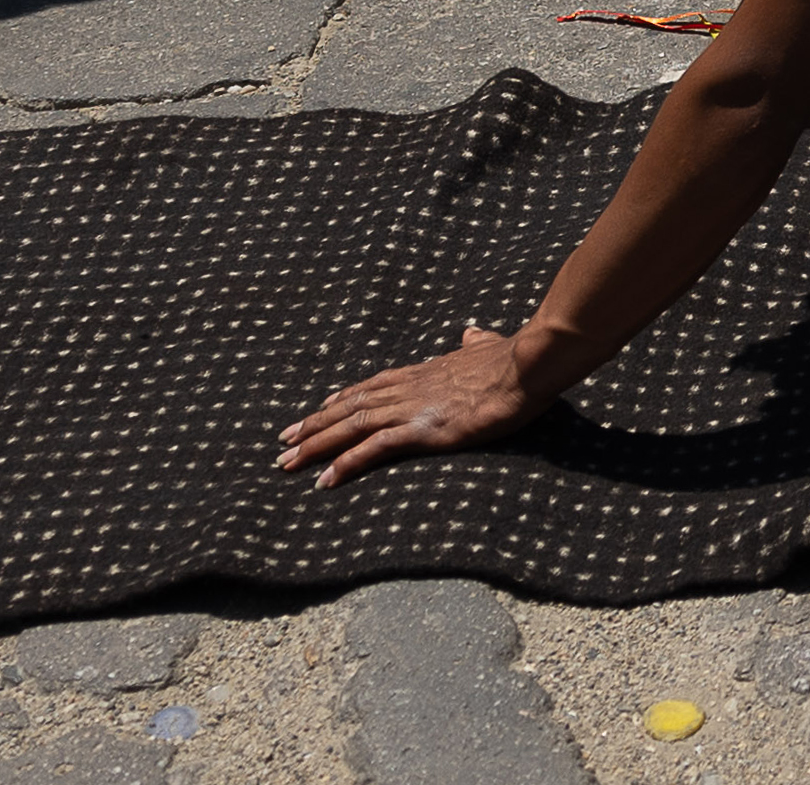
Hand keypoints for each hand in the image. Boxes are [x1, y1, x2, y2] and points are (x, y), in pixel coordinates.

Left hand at [273, 326, 546, 482]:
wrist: (525, 366)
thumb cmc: (512, 358)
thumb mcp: (486, 347)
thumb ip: (474, 342)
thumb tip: (470, 331)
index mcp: (423, 371)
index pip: (371, 385)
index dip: (342, 399)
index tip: (318, 409)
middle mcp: (408, 388)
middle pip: (350, 406)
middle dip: (314, 425)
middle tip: (284, 441)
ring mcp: (411, 408)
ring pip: (350, 426)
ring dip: (316, 445)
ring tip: (288, 462)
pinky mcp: (421, 430)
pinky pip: (373, 449)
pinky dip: (344, 463)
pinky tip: (324, 479)